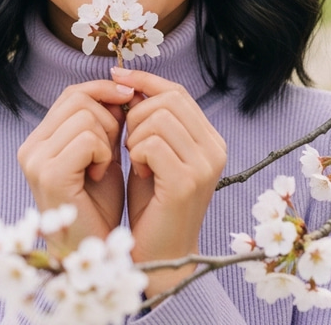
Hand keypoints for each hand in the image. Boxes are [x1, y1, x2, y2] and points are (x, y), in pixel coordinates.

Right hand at [17, 80, 134, 254]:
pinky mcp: (49, 174)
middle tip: (113, 148)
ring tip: (104, 165)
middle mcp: (31, 147)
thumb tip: (123, 85)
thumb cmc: (100, 206)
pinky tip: (100, 176)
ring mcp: (36, 161)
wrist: (96, 253)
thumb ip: (105, 121)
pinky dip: (104, 153)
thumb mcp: (102, 153)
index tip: (129, 97)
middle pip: (78, 97)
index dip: (103, 90)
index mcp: (40, 140)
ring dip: (107, 138)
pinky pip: (88, 139)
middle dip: (109, 115)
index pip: (72, 92)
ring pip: (85, 115)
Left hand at [112, 66, 226, 299]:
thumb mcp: (152, 152)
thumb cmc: (151, 202)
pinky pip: (151, 143)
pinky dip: (136, 154)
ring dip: (134, 137)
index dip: (144, 80)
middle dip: (136, 114)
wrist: (158, 254)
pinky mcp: (187, 183)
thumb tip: (126, 80)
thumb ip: (149, 119)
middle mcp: (215, 149)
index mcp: (209, 139)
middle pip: (167, 99)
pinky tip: (139, 173)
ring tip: (136, 161)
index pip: (176, 91)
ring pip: (157, 119)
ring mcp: (204, 166)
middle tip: (129, 144)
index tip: (115, 76)